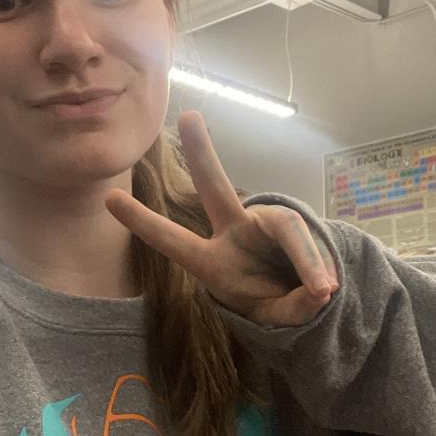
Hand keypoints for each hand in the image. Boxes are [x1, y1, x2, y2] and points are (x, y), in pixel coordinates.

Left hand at [106, 112, 339, 327]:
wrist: (305, 299)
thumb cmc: (274, 304)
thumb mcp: (275, 318)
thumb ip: (293, 308)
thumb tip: (320, 290)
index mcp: (211, 262)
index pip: (173, 240)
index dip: (144, 222)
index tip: (109, 200)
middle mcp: (234, 233)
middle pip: (217, 189)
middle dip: (204, 154)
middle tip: (189, 118)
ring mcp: (264, 225)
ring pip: (286, 227)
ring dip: (305, 261)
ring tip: (322, 292)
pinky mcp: (294, 224)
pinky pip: (308, 241)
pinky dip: (318, 267)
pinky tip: (326, 288)